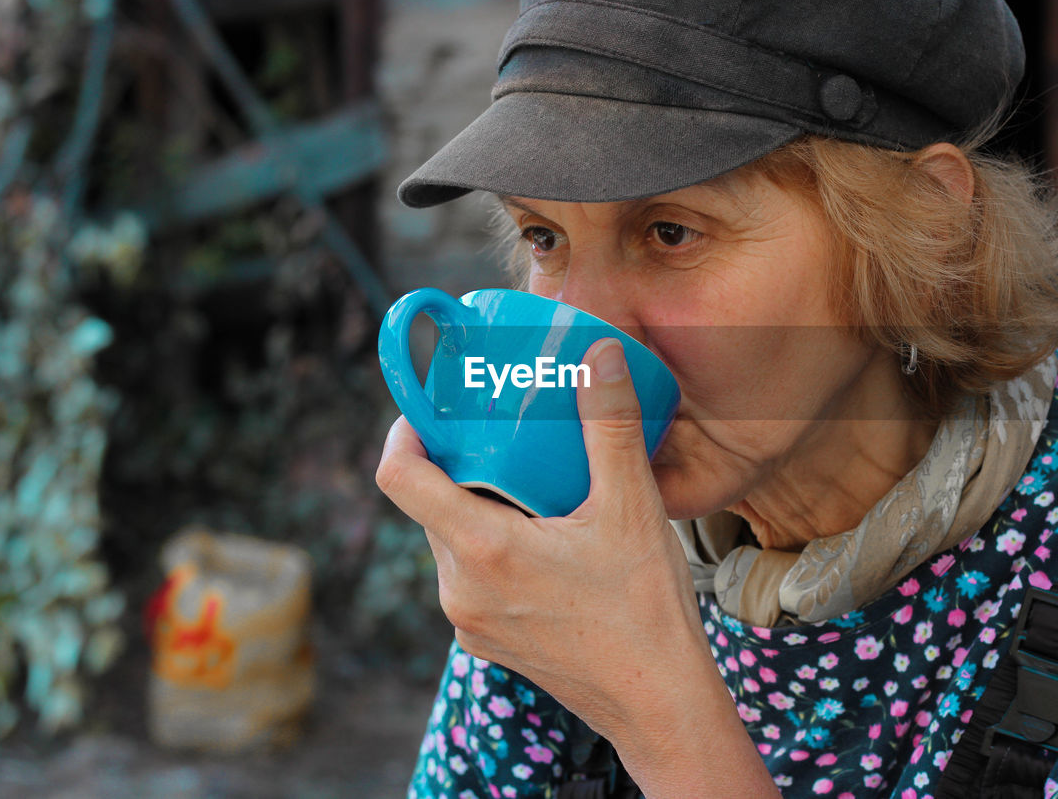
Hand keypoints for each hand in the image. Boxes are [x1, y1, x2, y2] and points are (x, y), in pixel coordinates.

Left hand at [377, 338, 779, 797]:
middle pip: (430, 505)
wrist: (657, 702)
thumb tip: (598, 354)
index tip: (429, 410)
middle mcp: (460, 589)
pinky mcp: (486, 639)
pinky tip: (546, 538)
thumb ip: (610, 424)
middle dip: (459, 464)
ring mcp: (469, 621)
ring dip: (479, 506)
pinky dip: (494, 545)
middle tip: (503, 434)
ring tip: (533, 483)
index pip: (399, 477)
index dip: (404, 432)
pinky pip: (471, 576)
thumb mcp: (632, 506)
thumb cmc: (645, 610)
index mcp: (482, 550)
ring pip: (451, 540)